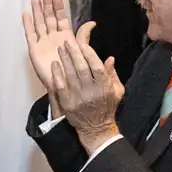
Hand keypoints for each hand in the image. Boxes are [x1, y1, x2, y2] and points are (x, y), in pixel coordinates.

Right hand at [23, 0, 79, 90]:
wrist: (66, 86)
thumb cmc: (76, 71)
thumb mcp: (82, 51)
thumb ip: (84, 36)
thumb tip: (92, 23)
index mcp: (65, 37)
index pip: (61, 18)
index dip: (58, 8)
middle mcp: (53, 38)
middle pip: (49, 18)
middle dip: (47, 6)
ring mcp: (43, 43)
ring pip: (39, 24)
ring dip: (37, 12)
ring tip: (35, 0)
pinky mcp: (35, 50)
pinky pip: (30, 35)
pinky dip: (28, 25)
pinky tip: (26, 14)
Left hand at [45, 22, 123, 154]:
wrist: (96, 128)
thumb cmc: (107, 108)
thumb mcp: (117, 91)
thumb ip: (113, 74)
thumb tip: (110, 58)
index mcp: (104, 87)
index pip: (97, 66)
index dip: (89, 54)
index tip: (83, 44)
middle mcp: (91, 92)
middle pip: (81, 68)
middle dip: (74, 53)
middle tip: (68, 42)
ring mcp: (78, 98)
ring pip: (70, 74)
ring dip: (64, 60)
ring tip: (60, 49)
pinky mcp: (68, 103)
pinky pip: (60, 86)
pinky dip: (57, 74)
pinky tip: (54, 65)